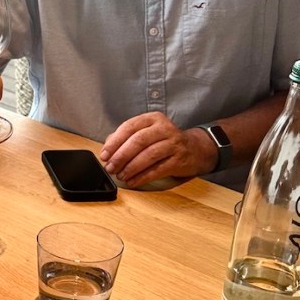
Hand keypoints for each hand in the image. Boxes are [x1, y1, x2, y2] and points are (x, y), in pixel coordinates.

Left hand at [100, 112, 214, 186]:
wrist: (195, 149)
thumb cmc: (163, 140)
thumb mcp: (147, 132)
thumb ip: (126, 137)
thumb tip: (108, 148)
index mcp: (152, 118)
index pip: (129, 127)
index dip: (114, 143)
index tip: (104, 155)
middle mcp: (164, 128)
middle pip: (138, 141)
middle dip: (121, 156)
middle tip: (110, 167)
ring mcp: (174, 143)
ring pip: (148, 155)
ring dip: (131, 168)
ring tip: (120, 176)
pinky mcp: (179, 160)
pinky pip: (158, 169)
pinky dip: (142, 177)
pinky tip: (133, 181)